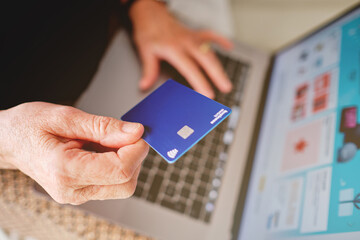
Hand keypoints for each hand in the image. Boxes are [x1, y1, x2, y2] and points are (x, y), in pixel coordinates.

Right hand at [0, 102, 148, 204]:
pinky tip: (100, 150)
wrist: (8, 141)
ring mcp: (76, 195)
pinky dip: (115, 165)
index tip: (137, 132)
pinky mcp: (81, 192)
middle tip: (120, 134)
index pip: (120, 170)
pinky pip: (112, 183)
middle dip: (133, 157)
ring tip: (103, 141)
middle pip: (126, 184)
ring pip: (122, 186)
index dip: (136, 150)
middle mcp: (72, 190)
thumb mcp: (66, 116)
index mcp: (65, 170)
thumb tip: (136, 132)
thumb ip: (104, 127)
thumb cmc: (29, 126)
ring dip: (125, 161)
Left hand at [129, 0, 232, 98]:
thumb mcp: (145, 51)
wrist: (150, 14)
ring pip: (210, 51)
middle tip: (226, 88)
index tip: (208, 94)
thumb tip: (144, 85)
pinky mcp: (195, 34)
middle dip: (218, 74)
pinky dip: (221, 40)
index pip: (190, 68)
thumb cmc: (148, 32)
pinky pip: (211, 35)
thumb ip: (149, 69)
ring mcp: (193, 38)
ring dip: (219, 66)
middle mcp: (186, 42)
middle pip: (206, 59)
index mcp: (174, 48)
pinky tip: (229, 47)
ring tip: (226, 81)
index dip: (200, 82)